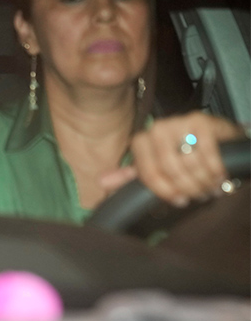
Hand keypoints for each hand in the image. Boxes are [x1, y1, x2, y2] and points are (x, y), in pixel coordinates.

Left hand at [101, 111, 244, 205]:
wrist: (216, 138)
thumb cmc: (183, 156)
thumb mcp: (156, 168)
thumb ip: (130, 177)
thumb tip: (101, 182)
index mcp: (141, 141)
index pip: (147, 172)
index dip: (163, 189)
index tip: (178, 200)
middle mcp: (156, 129)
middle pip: (169, 168)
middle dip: (187, 187)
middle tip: (199, 194)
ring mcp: (177, 121)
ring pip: (188, 162)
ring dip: (203, 180)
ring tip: (210, 186)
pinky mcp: (200, 120)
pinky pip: (206, 152)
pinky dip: (214, 168)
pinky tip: (219, 174)